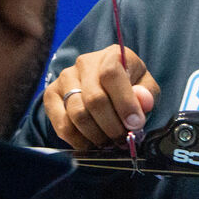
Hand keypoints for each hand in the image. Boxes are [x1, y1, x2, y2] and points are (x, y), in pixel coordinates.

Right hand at [43, 44, 159, 148]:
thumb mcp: (146, 86)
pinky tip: (92, 143)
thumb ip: (147, 93)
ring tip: (109, 143)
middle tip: (122, 140)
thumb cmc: (130, 85)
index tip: (135, 124)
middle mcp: (85, 63)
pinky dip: (79, 141)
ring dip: (96, 135)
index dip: (124, 103)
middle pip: (94, 99)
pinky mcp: (51, 95)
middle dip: (111, 126)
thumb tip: (143, 103)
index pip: (111, 74)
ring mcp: (65, 78)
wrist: (105, 85)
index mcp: (112, 55)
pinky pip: (62, 125)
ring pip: (77, 114)